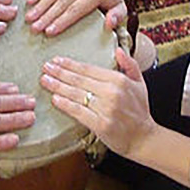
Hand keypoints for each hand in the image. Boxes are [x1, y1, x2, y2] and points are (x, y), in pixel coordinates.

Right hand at [25, 0, 126, 35]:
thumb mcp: (120, 9)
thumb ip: (117, 17)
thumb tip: (110, 23)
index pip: (76, 9)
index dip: (61, 21)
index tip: (49, 32)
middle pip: (62, 1)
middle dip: (46, 16)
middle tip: (35, 28)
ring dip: (40, 6)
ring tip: (30, 18)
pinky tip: (30, 1)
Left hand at [39, 48, 154, 156]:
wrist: (144, 139)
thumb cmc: (140, 110)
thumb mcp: (139, 83)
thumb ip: (130, 65)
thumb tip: (118, 50)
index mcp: (119, 80)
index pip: (89, 69)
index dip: (70, 64)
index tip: (56, 60)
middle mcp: (112, 93)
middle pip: (79, 80)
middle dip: (59, 73)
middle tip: (45, 67)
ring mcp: (106, 109)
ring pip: (77, 95)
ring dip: (58, 86)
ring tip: (45, 80)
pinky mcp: (101, 125)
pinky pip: (79, 112)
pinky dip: (66, 105)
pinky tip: (55, 99)